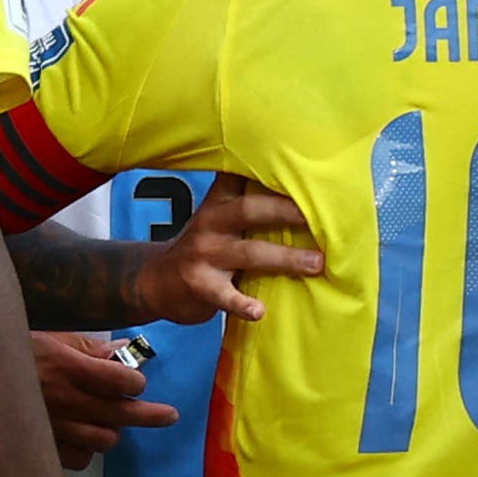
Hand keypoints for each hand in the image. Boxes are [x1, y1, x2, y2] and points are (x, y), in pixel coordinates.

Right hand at [35, 331, 175, 465]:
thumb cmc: (12, 354)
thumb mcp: (46, 337)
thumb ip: (86, 346)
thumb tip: (123, 349)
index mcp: (66, 367)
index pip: (120, 380)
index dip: (134, 381)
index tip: (134, 380)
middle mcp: (64, 400)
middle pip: (121, 413)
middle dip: (151, 415)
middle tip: (169, 415)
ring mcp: (54, 427)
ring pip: (104, 440)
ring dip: (113, 430)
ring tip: (111, 421)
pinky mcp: (44, 446)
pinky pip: (79, 458)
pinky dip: (87, 450)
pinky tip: (84, 437)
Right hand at [129, 176, 322, 326]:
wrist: (155, 282)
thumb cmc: (203, 247)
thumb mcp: (218, 217)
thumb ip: (249, 202)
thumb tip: (306, 191)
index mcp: (219, 202)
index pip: (241, 175)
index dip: (269, 167)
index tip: (302, 165)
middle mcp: (211, 222)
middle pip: (250, 210)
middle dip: (286, 212)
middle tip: (322, 217)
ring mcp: (204, 255)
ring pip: (248, 253)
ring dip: (285, 258)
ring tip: (315, 264)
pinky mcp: (200, 286)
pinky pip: (224, 296)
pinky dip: (242, 304)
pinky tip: (259, 311)